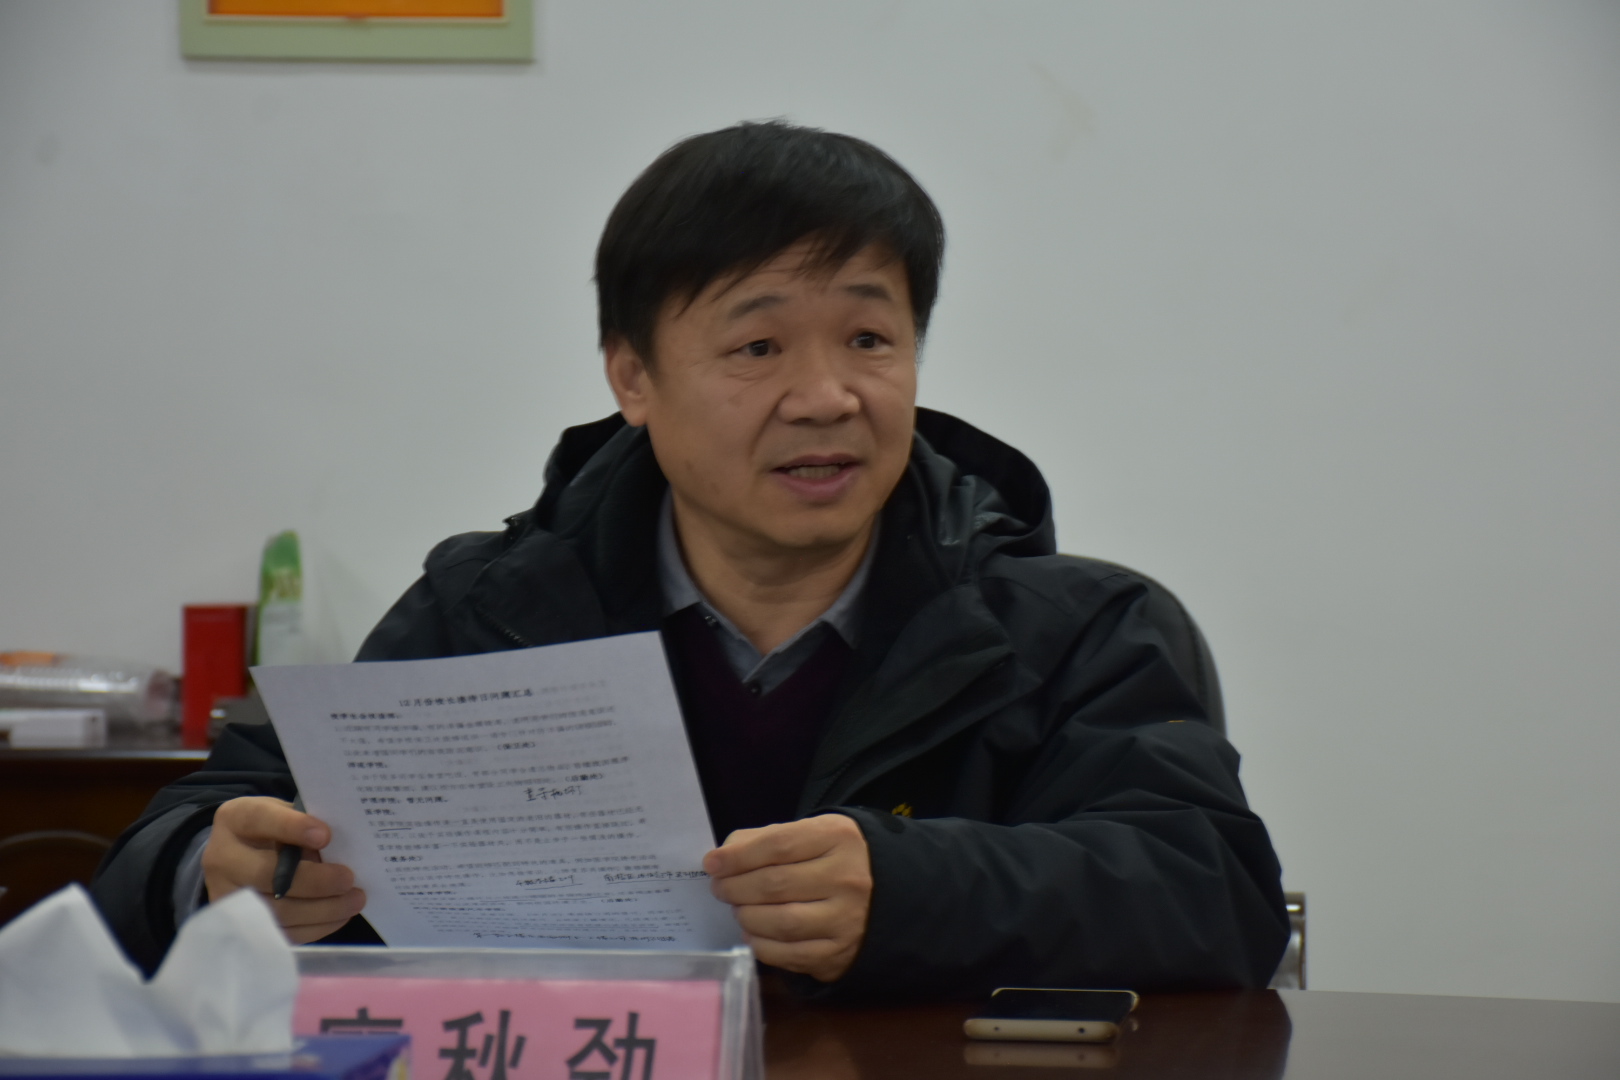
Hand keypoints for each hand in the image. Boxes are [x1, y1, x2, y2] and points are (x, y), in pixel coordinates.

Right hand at [202, 796, 365, 943]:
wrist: (238, 859)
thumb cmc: (271, 831)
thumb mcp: (283, 814)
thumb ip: (304, 825)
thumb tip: (341, 850)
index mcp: (235, 820)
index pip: (259, 819)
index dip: (293, 827)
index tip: (326, 836)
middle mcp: (222, 859)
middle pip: (267, 875)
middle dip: (316, 881)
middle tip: (349, 879)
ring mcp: (226, 896)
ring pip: (276, 911)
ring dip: (323, 909)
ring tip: (354, 900)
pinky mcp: (240, 926)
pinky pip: (281, 932)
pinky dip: (316, 927)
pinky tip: (339, 916)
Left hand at [703, 813, 872, 982]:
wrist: (885, 893)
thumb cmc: (833, 858)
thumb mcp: (809, 834)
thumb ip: (763, 840)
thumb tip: (721, 859)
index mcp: (837, 838)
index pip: (777, 845)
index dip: (738, 857)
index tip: (712, 864)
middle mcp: (847, 878)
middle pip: (775, 884)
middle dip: (735, 888)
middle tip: (720, 888)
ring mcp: (846, 919)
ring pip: (780, 922)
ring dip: (747, 917)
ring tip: (739, 909)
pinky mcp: (839, 953)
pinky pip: (788, 954)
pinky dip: (761, 945)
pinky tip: (754, 933)